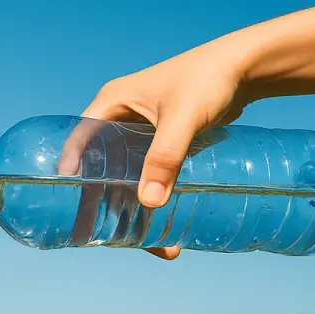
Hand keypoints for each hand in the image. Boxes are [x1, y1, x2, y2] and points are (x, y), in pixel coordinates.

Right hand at [64, 41, 254, 260]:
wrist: (247, 68)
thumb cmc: (210, 79)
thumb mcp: (184, 118)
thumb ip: (165, 157)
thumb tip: (150, 203)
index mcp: (112, 103)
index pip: (79, 139)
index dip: (70, 170)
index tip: (67, 202)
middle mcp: (120, 117)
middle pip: (100, 166)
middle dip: (102, 202)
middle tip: (93, 235)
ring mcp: (140, 131)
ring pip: (126, 176)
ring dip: (133, 209)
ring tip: (151, 243)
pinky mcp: (161, 143)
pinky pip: (148, 176)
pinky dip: (154, 199)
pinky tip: (167, 227)